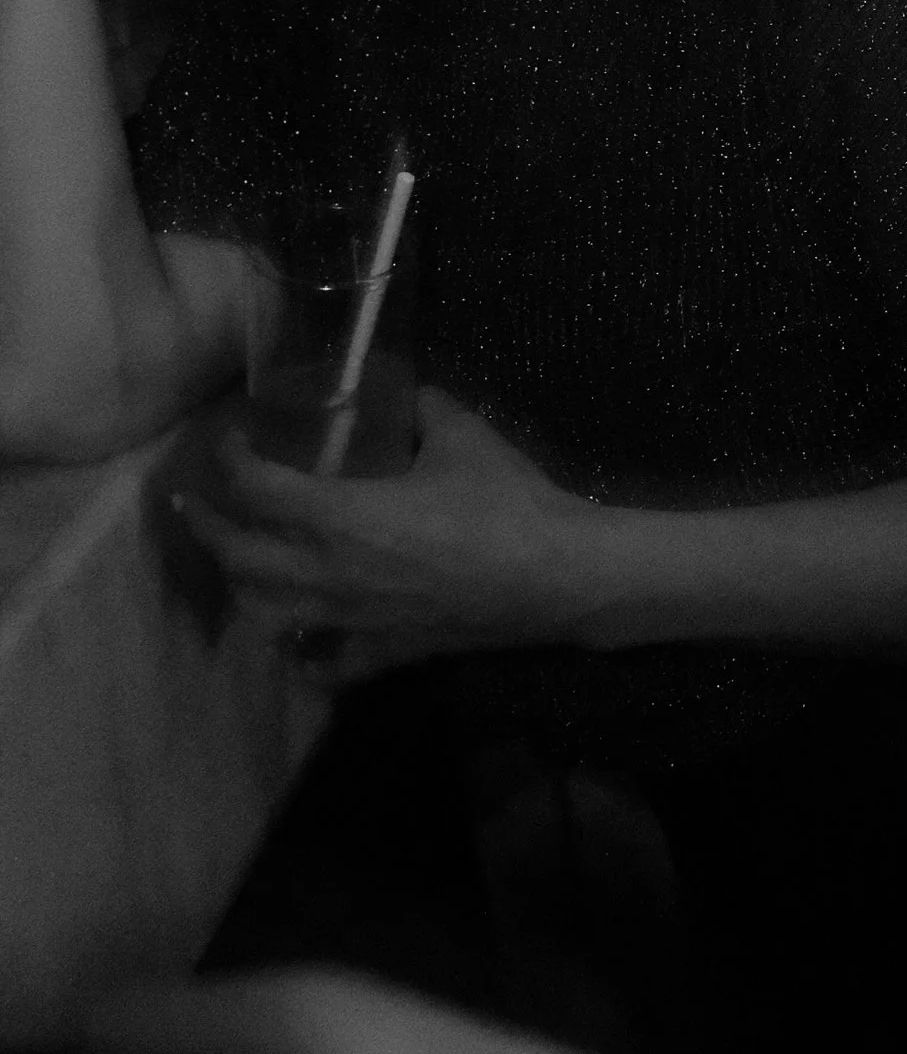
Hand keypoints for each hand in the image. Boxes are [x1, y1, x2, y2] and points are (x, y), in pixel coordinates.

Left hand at [171, 390, 595, 655]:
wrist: (556, 576)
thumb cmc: (507, 503)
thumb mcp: (463, 435)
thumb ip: (426, 407)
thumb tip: (411, 390)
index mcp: (341, 515)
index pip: (256, 489)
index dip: (230, 460)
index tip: (229, 440)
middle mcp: (329, 573)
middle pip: (238, 556)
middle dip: (209, 526)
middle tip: (203, 501)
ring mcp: (351, 619)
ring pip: (263, 612)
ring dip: (240, 584)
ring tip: (241, 560)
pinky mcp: (381, 652)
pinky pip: (321, 663)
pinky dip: (297, 653)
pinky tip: (295, 641)